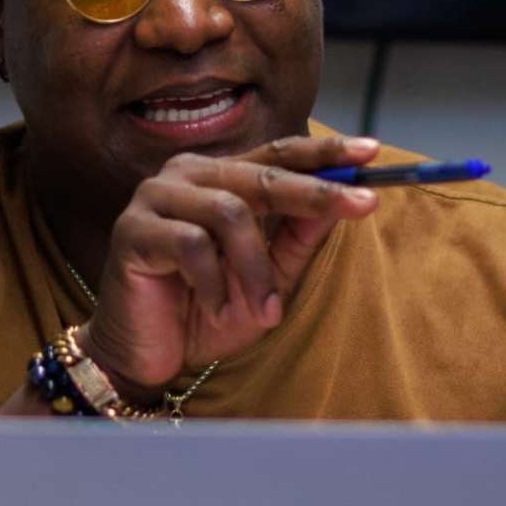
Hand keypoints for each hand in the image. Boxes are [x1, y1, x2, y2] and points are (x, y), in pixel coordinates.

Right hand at [87, 130, 380, 392]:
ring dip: (255, 269)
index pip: (277, 153)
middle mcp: (187, 175)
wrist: (146, 354)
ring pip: (229, 212)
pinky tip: (212, 308)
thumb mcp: (268, 278)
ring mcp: (155, 197)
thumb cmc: (205, 311)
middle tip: (361, 204)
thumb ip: (298, 238)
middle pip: (261, 174)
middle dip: (314, 192)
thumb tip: (346, 196)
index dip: (324, 152)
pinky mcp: (134, 230)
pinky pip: (191, 244)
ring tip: (265, 312)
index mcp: (219, 178)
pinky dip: (214, 284)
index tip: (371, 151)